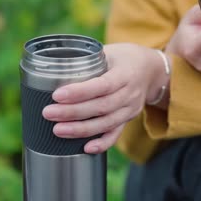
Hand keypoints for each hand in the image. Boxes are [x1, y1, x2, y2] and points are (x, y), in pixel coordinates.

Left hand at [42, 43, 166, 153]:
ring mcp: (131, 108)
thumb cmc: (124, 58)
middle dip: (73, 112)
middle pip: (102, 107)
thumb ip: (88, 60)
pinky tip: (86, 148)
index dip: (80, 92)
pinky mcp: (128, 119)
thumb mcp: (110, 51)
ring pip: (106, 123)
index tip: (57, 95)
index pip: (102, 85)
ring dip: (81, 129)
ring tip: (58, 130)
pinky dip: (102, 143)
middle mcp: (130, 93)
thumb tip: (53, 66)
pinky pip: (116, 133)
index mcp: (125, 74)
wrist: (151, 70)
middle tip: (48, 113)